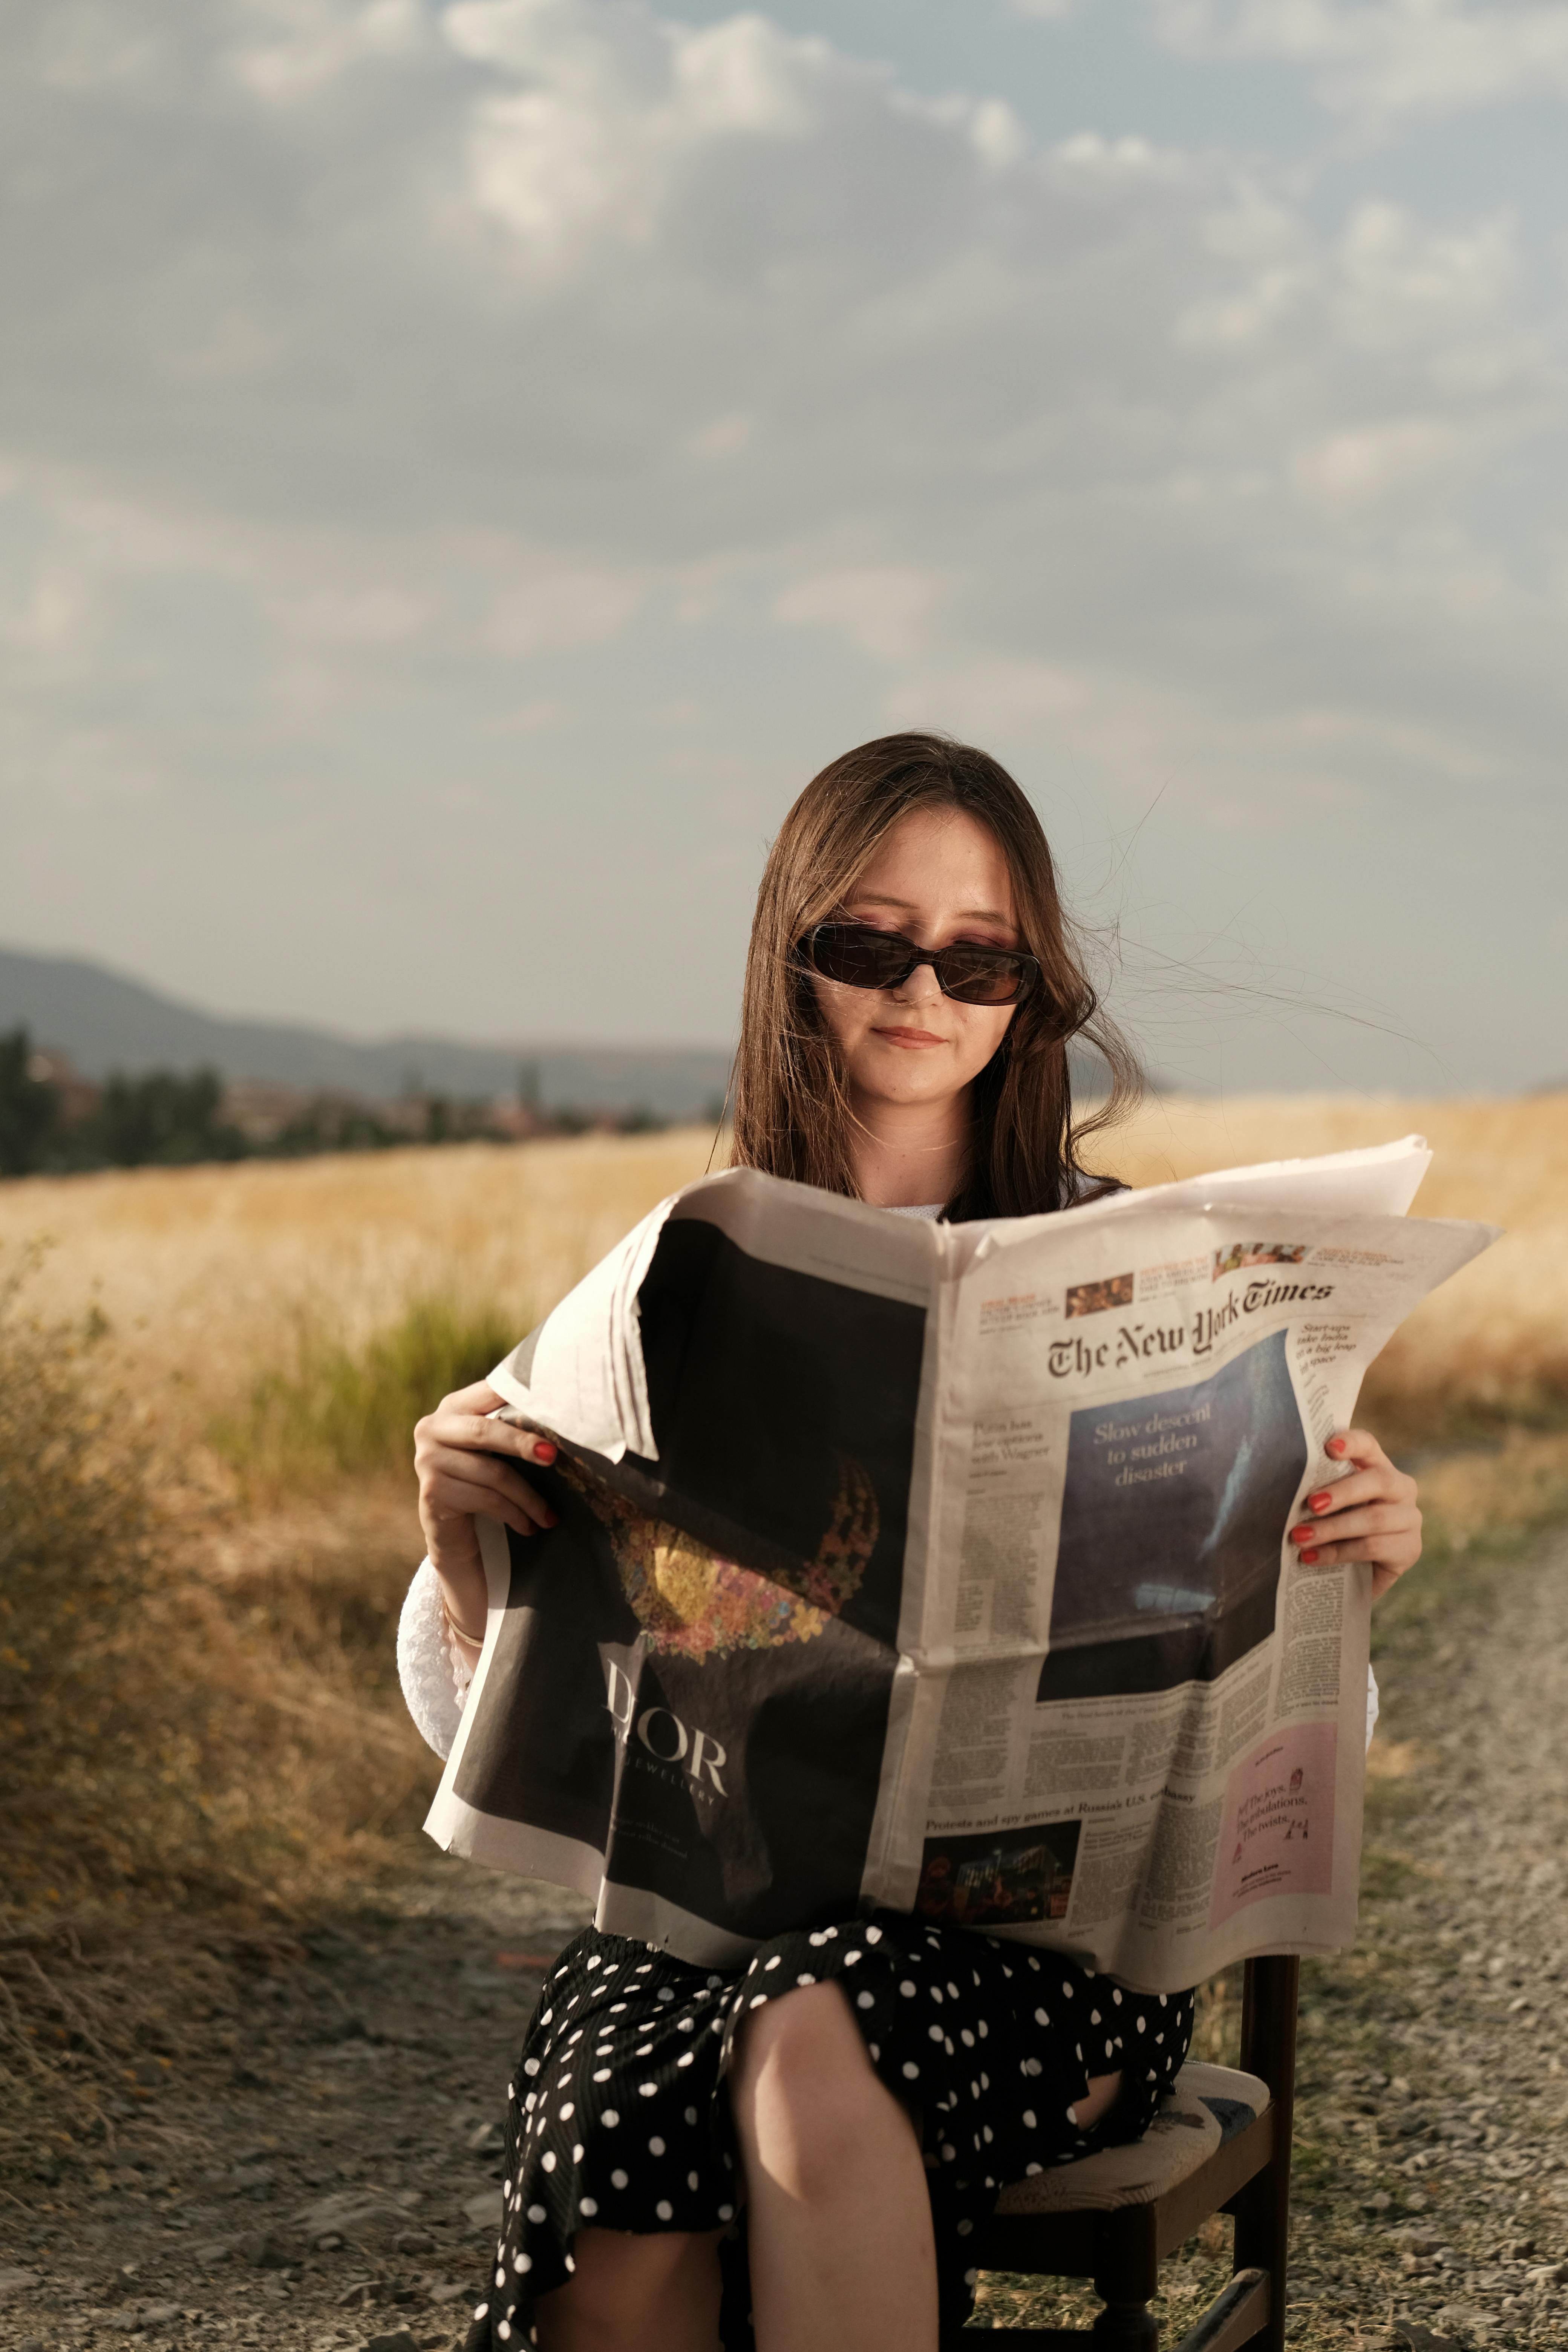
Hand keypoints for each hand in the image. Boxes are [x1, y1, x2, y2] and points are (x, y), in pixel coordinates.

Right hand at [413, 1380, 560, 1636]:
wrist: (452, 1534)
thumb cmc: (483, 1483)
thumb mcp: (494, 1449)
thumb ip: (511, 1426)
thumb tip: (565, 1419)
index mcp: (453, 1406)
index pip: (489, 1390)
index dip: (520, 1391)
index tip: (554, 1396)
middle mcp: (433, 1427)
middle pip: (485, 1431)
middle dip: (523, 1444)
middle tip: (553, 1456)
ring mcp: (427, 1460)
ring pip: (492, 1473)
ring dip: (528, 1498)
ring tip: (550, 1516)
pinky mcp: (432, 1492)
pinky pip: (486, 1499)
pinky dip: (514, 1514)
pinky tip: (529, 1526)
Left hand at [1287, 1428, 1420, 1602]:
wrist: (1357, 1574)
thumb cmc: (1337, 1529)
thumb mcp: (1328, 1506)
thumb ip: (1317, 1491)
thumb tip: (1282, 1488)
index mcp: (1378, 1467)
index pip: (1368, 1445)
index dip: (1351, 1443)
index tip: (1329, 1448)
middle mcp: (1400, 1488)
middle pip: (1378, 1480)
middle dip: (1342, 1492)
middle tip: (1311, 1504)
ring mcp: (1409, 1519)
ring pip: (1374, 1519)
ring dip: (1333, 1529)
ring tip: (1300, 1537)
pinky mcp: (1409, 1549)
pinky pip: (1373, 1548)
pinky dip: (1338, 1553)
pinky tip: (1313, 1557)